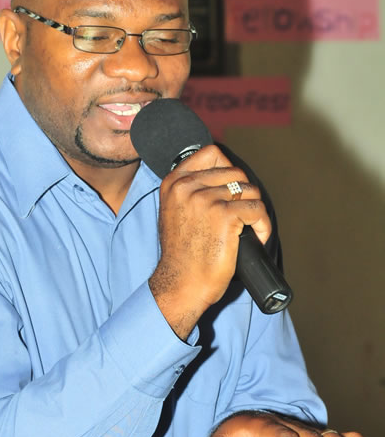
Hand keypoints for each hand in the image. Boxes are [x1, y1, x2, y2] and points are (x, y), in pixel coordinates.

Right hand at [149, 145, 270, 338]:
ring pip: (250, 190)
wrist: (181, 283)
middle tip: (243, 217)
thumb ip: (190, 191)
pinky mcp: (225, 215)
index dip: (229, 168)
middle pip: (236, 172)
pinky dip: (262, 225)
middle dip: (245, 194)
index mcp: (174, 182)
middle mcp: (187, 186)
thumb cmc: (181, 255)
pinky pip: (257, 209)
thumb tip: (221, 177)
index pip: (211, 153)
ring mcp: (206, 199)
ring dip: (255, 211)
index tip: (233, 189)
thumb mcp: (175, 213)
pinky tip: (256, 237)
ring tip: (249, 230)